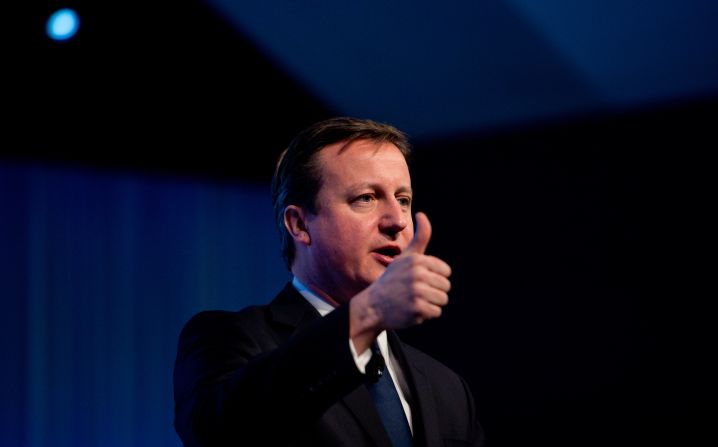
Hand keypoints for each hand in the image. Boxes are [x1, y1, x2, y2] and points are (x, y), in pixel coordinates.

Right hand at [350, 212, 451, 351]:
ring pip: (442, 299)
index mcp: (417, 261)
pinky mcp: (417, 309)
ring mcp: (417, 292)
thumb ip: (419, 237)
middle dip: (434, 291)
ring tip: (414, 301)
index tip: (419, 280)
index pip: (446, 271)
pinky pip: (436, 312)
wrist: (373, 305)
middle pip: (445, 286)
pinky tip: (411, 311)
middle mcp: (417, 275)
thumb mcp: (405, 257)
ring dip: (431, 304)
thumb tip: (422, 214)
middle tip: (415, 293)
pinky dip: (426, 315)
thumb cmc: (392, 280)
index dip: (435, 277)